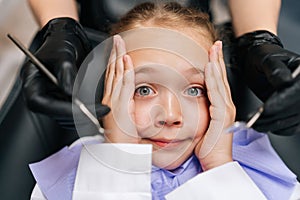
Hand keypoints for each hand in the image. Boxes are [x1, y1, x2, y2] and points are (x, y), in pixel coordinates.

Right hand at [21, 17, 109, 129]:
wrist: (69, 38)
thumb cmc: (61, 42)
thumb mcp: (63, 54)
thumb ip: (66, 72)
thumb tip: (69, 93)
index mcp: (32, 82)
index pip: (41, 103)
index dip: (62, 109)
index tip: (83, 109)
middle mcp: (41, 94)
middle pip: (55, 114)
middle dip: (79, 115)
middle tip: (101, 111)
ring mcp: (53, 99)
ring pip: (66, 117)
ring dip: (84, 117)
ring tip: (103, 110)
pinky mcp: (64, 101)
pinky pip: (74, 113)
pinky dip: (86, 113)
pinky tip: (99, 109)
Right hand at [102, 35, 137, 142]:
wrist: (118, 152)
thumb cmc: (122, 137)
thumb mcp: (123, 117)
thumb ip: (125, 105)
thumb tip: (131, 96)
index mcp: (110, 101)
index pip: (111, 76)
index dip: (113, 61)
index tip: (116, 50)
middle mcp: (109, 100)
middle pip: (112, 72)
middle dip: (114, 54)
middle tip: (117, 40)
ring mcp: (113, 103)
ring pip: (116, 75)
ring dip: (119, 58)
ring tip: (120, 44)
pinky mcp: (119, 107)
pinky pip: (124, 86)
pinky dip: (125, 73)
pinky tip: (127, 62)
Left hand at [195, 41, 235, 170]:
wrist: (215, 161)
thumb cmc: (207, 147)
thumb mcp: (201, 126)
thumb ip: (198, 113)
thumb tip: (187, 105)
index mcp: (221, 108)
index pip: (218, 83)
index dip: (215, 67)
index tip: (211, 54)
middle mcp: (226, 106)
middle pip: (221, 78)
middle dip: (218, 60)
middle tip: (216, 44)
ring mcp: (226, 109)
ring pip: (220, 81)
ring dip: (216, 64)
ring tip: (213, 50)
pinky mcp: (222, 114)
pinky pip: (216, 92)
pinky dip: (213, 79)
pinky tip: (210, 67)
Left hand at [237, 30, 299, 134]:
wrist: (258, 63)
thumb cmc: (263, 57)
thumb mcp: (266, 59)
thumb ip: (275, 70)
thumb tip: (285, 81)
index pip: (297, 91)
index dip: (282, 102)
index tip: (264, 109)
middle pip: (297, 110)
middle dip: (273, 117)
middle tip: (253, 120)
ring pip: (294, 122)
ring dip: (272, 125)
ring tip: (253, 122)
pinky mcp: (295, 112)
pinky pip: (291, 127)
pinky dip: (277, 128)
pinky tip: (263, 124)